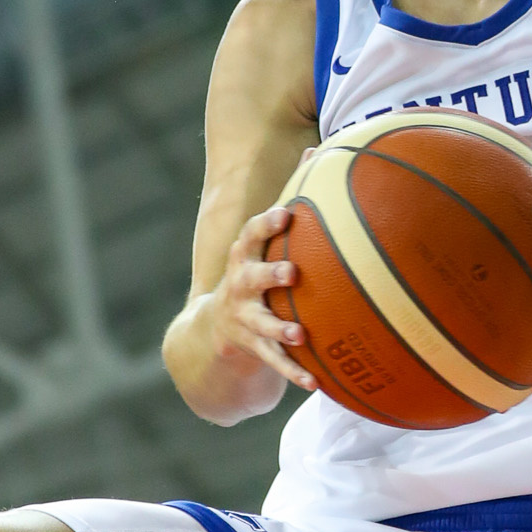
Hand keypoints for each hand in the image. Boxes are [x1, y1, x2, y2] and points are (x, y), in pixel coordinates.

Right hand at [212, 146, 319, 392]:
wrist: (212, 335)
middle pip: (250, 277)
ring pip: (259, 324)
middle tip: (291, 272)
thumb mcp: (264, 245)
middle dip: (269, 273)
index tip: (288, 214)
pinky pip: (274, 364)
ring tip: (298, 333)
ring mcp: (242, 320)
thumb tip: (319, 148)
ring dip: (278, 328)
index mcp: (245, 258)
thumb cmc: (254, 276)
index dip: (267, 224)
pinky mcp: (251, 351)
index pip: (251, 236)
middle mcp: (239, 287)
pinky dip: (293, 372)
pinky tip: (315, 383)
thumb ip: (291, 200)